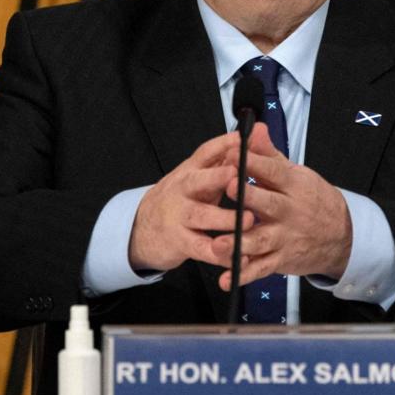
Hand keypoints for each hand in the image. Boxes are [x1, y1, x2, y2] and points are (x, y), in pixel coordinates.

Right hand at [129, 132, 253, 271]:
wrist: (142, 228)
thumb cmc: (181, 199)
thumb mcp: (198, 177)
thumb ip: (223, 160)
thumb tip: (251, 137)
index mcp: (190, 171)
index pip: (205, 152)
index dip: (222, 144)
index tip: (240, 138)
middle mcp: (183, 191)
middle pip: (198, 181)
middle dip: (217, 177)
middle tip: (237, 176)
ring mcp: (179, 217)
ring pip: (201, 216)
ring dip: (225, 218)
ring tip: (249, 219)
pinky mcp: (180, 242)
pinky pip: (203, 249)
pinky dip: (222, 254)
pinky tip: (241, 256)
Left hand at [212, 123, 352, 289]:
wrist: (342, 235)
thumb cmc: (311, 199)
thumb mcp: (296, 174)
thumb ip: (269, 154)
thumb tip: (254, 128)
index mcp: (293, 185)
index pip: (272, 171)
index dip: (252, 162)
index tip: (232, 154)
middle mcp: (289, 212)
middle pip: (268, 204)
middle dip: (248, 197)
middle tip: (227, 187)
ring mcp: (285, 238)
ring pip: (261, 241)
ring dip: (240, 243)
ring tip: (219, 244)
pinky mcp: (281, 260)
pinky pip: (261, 269)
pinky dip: (243, 275)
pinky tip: (227, 279)